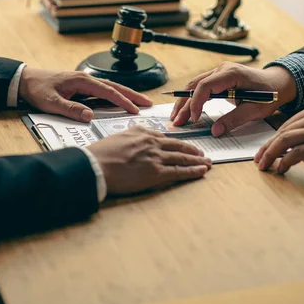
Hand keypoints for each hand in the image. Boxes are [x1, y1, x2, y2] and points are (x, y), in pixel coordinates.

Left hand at [18, 68, 151, 121]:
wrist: (25, 80)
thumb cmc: (37, 89)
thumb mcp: (50, 102)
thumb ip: (70, 109)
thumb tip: (89, 116)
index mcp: (82, 81)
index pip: (108, 91)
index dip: (123, 101)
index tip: (135, 110)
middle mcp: (86, 79)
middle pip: (115, 87)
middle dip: (133, 95)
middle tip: (148, 103)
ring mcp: (85, 81)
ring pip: (111, 87)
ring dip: (126, 94)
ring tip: (141, 102)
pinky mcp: (82, 86)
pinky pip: (104, 91)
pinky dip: (116, 95)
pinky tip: (122, 101)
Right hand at [89, 126, 211, 195]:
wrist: (95, 165)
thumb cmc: (102, 153)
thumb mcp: (119, 135)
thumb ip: (132, 132)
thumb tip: (137, 131)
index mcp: (144, 133)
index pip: (166, 137)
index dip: (178, 142)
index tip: (185, 145)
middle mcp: (152, 143)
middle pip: (179, 146)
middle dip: (193, 150)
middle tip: (203, 153)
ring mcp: (155, 157)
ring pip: (182, 158)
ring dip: (198, 160)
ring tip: (208, 162)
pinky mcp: (155, 173)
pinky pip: (179, 171)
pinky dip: (193, 171)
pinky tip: (202, 171)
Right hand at [171, 62, 296, 136]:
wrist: (278, 83)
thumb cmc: (269, 95)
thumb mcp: (254, 110)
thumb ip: (234, 119)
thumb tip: (215, 131)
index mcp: (232, 73)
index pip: (205, 85)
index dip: (196, 102)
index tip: (193, 118)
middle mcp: (222, 69)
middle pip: (196, 85)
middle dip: (184, 103)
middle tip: (176, 121)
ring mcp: (219, 71)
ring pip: (195, 85)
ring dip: (185, 101)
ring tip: (176, 116)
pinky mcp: (219, 77)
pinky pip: (201, 86)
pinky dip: (192, 98)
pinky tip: (185, 109)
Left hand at [255, 103, 303, 174]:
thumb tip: (302, 146)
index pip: (287, 124)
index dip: (274, 138)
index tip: (266, 148)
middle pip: (282, 131)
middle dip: (267, 146)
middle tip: (258, 159)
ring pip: (285, 141)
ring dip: (271, 154)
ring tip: (264, 166)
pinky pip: (297, 153)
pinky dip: (285, 162)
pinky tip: (281, 169)